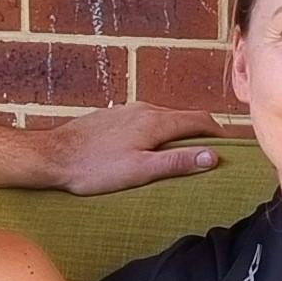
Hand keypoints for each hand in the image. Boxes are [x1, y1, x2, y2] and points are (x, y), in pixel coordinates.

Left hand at [35, 103, 251, 196]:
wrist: (51, 157)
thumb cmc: (94, 169)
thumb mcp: (140, 171)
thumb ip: (176, 163)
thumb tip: (212, 156)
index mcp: (156, 121)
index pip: (199, 120)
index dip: (218, 133)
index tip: (230, 146)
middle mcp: (144, 109)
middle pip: (182, 117)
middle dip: (200, 131)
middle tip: (212, 151)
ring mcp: (126, 111)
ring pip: (162, 118)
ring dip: (178, 132)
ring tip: (184, 151)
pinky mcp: (111, 117)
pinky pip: (144, 121)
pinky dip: (157, 132)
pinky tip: (151, 147)